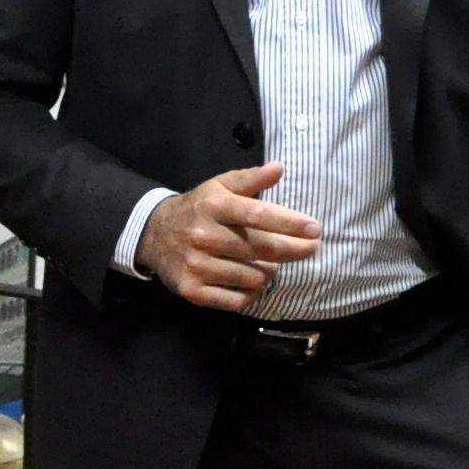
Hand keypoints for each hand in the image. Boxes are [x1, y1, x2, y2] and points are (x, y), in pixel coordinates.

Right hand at [135, 162, 318, 311]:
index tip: (315, 228)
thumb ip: (250, 179)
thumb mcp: (219, 186)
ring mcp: (197, 265)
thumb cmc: (198, 208)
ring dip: (269, 272)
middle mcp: (204, 235)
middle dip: (294, 250)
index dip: (290, 223)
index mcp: (214, 205)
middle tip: (311, 248)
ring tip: (267, 264)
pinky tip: (251, 282)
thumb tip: (279, 168)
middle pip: (262, 249)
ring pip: (255, 278)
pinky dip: (251, 293)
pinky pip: (237, 300)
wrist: (153, 235)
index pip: (258, 215)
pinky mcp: (192, 290)